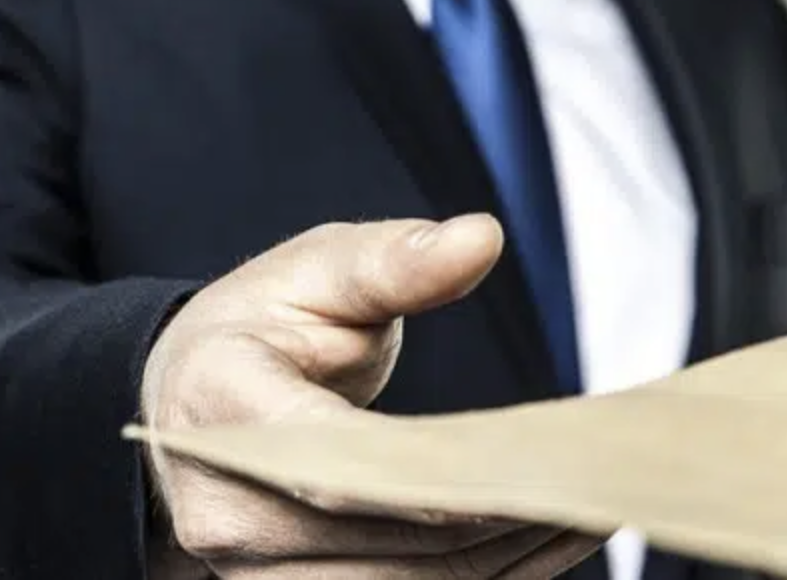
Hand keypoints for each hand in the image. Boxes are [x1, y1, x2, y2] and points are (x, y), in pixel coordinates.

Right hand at [140, 215, 602, 578]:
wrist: (188, 402)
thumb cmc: (257, 328)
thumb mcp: (312, 271)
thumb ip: (393, 262)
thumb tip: (480, 238)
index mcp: (218, 405)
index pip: (324, 465)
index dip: (426, 484)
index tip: (526, 472)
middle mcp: (224, 510)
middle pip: (379, 541)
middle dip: (496, 520)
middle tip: (598, 482)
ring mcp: (251, 571)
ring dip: (504, 559)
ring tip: (591, 510)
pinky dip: (481, 577)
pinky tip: (544, 540)